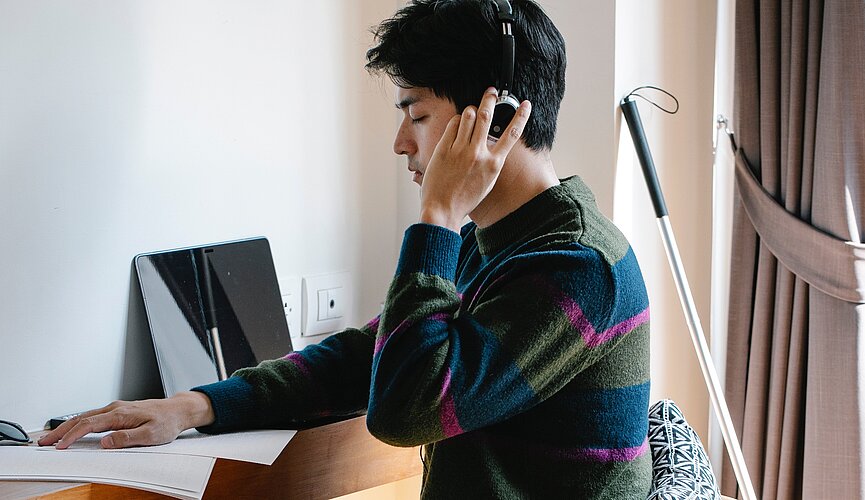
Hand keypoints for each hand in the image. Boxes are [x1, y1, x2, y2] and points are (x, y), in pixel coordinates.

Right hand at [37, 391, 214, 448]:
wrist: (179, 410)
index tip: (59, 446)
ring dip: (66, 427)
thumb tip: (106, 442)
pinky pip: (93, 417)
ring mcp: (116, 409)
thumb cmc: (167, 422)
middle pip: (81, 418)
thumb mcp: (151, 434)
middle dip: (60, 430)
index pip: (90, 425)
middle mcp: (116, 409)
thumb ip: (128, 438)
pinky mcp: (118, 412)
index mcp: (121, 414)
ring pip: (85, 416)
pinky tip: (72, 430)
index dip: (72, 436)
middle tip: (44, 442)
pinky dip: (78, 424)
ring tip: (52, 437)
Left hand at [419, 87, 531, 231]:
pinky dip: (457, 121)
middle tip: (491, 91)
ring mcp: (460, 150)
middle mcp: (478, 154)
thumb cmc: (465, 199)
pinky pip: (453, 125)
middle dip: (490, 98)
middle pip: (487, 115)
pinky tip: (458, 125)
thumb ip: (491, 161)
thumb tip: (492, 142)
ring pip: (468, 115)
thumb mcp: (487, 181)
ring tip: (471, 111)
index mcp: (493, 164)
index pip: (512, 134)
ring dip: (471, 109)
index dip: (521, 116)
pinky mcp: (444, 149)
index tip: (525, 104)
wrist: (443, 209)